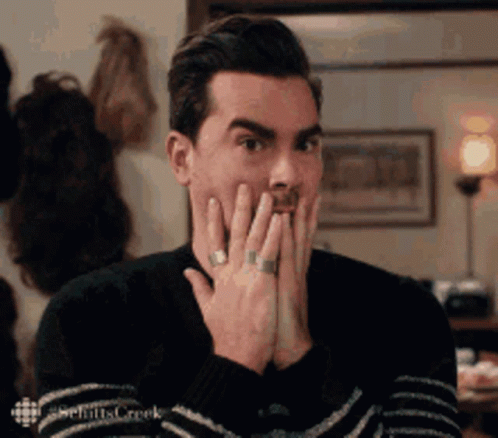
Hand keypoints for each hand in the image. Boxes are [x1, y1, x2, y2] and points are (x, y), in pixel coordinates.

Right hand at [184, 184, 280, 374]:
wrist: (238, 356)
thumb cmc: (225, 334)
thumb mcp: (206, 309)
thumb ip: (198, 287)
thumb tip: (186, 272)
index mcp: (219, 277)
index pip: (214, 242)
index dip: (213, 221)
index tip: (212, 202)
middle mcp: (231, 272)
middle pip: (236, 234)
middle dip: (239, 209)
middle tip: (243, 187)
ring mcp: (247, 277)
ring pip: (255, 239)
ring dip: (262, 216)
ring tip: (268, 196)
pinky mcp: (263, 284)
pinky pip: (270, 255)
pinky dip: (275, 236)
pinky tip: (280, 220)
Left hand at [273, 196, 320, 369]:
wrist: (287, 349)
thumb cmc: (272, 325)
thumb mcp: (263, 298)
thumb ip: (259, 280)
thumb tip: (252, 270)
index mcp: (285, 272)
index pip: (289, 241)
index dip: (291, 222)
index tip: (291, 202)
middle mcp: (292, 270)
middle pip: (297, 236)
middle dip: (299, 212)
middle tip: (301, 189)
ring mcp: (293, 275)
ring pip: (297, 241)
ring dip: (299, 217)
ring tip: (303, 195)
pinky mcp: (290, 284)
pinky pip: (288, 256)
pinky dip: (287, 237)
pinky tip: (286, 220)